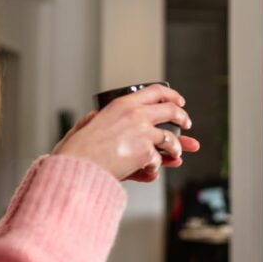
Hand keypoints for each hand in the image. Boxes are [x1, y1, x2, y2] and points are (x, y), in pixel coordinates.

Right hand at [52, 85, 199, 180]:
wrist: (76, 166)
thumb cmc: (78, 149)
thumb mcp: (87, 123)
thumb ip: (97, 118)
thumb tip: (95, 115)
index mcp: (122, 104)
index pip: (155, 91)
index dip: (172, 95)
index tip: (179, 102)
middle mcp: (136, 114)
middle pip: (171, 110)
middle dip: (183, 118)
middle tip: (186, 124)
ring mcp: (143, 132)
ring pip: (171, 139)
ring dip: (176, 148)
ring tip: (175, 155)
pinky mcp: (145, 151)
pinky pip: (159, 159)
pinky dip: (155, 167)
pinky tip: (150, 170)